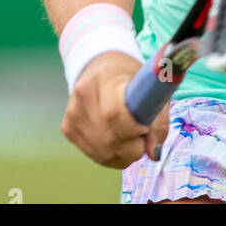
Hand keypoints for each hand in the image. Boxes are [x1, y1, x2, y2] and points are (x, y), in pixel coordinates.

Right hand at [61, 51, 168, 169]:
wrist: (101, 68)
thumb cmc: (131, 79)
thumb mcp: (151, 89)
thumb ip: (158, 120)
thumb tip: (153, 153)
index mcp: (104, 77)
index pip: (114, 113)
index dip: (134, 129)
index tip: (146, 128)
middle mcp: (82, 94)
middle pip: (109, 138)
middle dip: (133, 147)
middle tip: (143, 137)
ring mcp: (72, 113)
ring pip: (103, 153)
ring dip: (125, 154)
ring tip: (133, 139)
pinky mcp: (68, 128)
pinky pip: (95, 155)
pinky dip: (113, 156)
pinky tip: (120, 143)